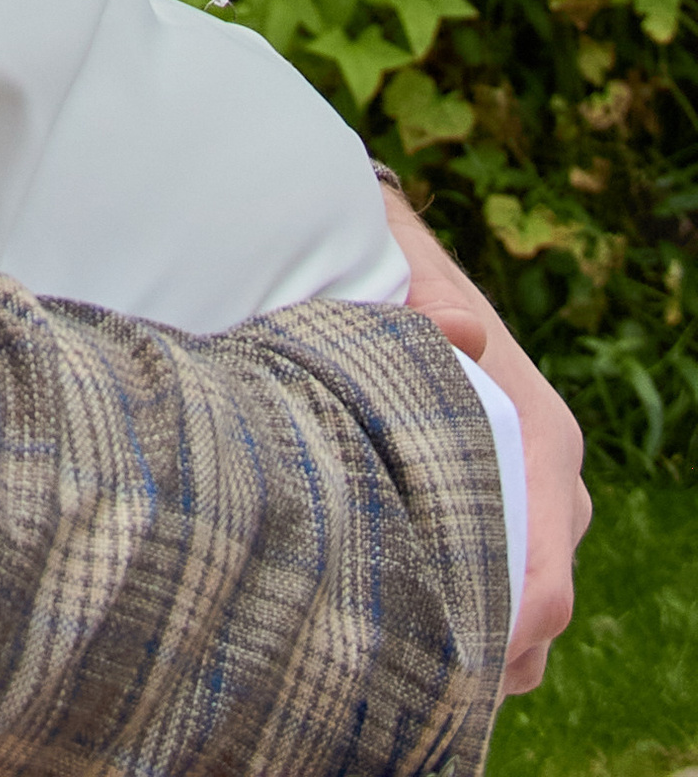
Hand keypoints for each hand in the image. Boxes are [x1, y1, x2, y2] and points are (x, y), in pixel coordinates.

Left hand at [380, 184, 587, 693]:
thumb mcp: (413, 286)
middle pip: (542, 599)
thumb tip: (457, 329)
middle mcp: (551, 478)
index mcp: (543, 437)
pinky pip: (506, 585)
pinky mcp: (503, 509)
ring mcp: (532, 500)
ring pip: (526, 602)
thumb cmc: (406, 288)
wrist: (407, 272)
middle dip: (492, 648)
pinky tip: (422, 645)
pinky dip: (478, 621)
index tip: (471, 671)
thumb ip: (431, 307)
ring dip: (485, 642)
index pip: (550, 564)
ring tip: (418, 676)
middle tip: (425, 685)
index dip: (516, 625)